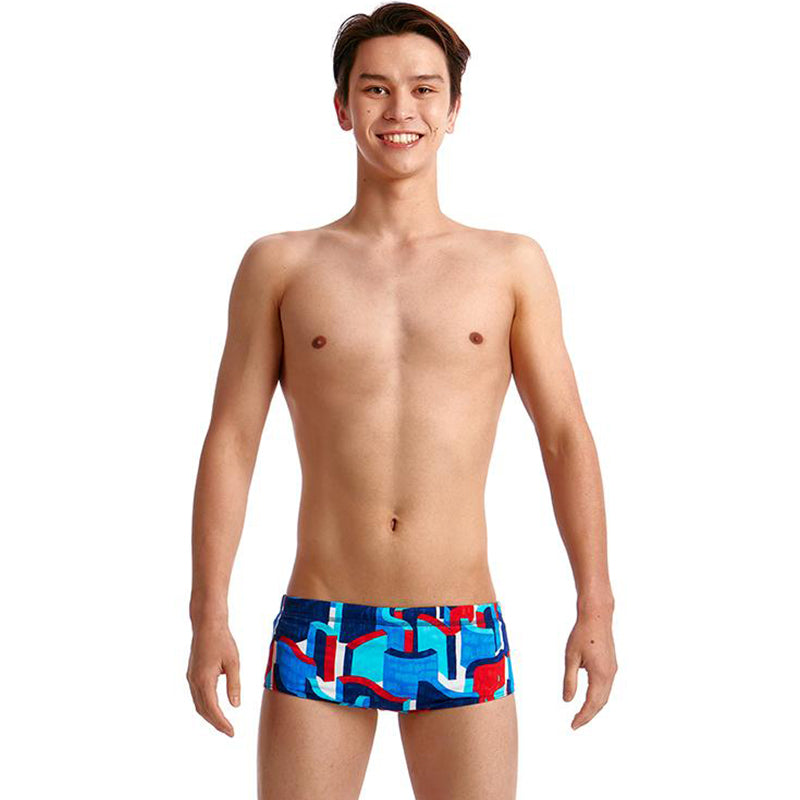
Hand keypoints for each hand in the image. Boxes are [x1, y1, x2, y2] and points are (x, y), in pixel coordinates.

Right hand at [186, 620, 240, 735]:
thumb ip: (234, 684)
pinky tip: (215, 707)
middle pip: (203, 710)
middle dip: (216, 723)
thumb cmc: (222, 641)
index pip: (212, 709)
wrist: (207, 624)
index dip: (221, 723)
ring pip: (198, 704)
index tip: (232, 732)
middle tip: (229, 731)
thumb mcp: (233, 662)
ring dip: (210, 715)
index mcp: (204, 680)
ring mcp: (191, 678)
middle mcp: (194, 681)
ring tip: (224, 723)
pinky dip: (206, 705)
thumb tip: (236, 706)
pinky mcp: (192, 674)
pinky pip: (197, 695)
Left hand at [563, 609, 616, 728]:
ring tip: (581, 715)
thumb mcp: (571, 657)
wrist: (598, 616)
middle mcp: (610, 675)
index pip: (592, 703)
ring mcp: (613, 670)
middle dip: (588, 715)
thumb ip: (569, 680)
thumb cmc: (582, 634)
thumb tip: (567, 700)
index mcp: (600, 675)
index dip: (583, 717)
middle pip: (600, 703)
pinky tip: (590, 698)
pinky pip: (606, 687)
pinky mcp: (612, 665)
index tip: (573, 726)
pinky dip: (599, 697)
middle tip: (575, 724)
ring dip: (594, 707)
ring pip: (605, 696)